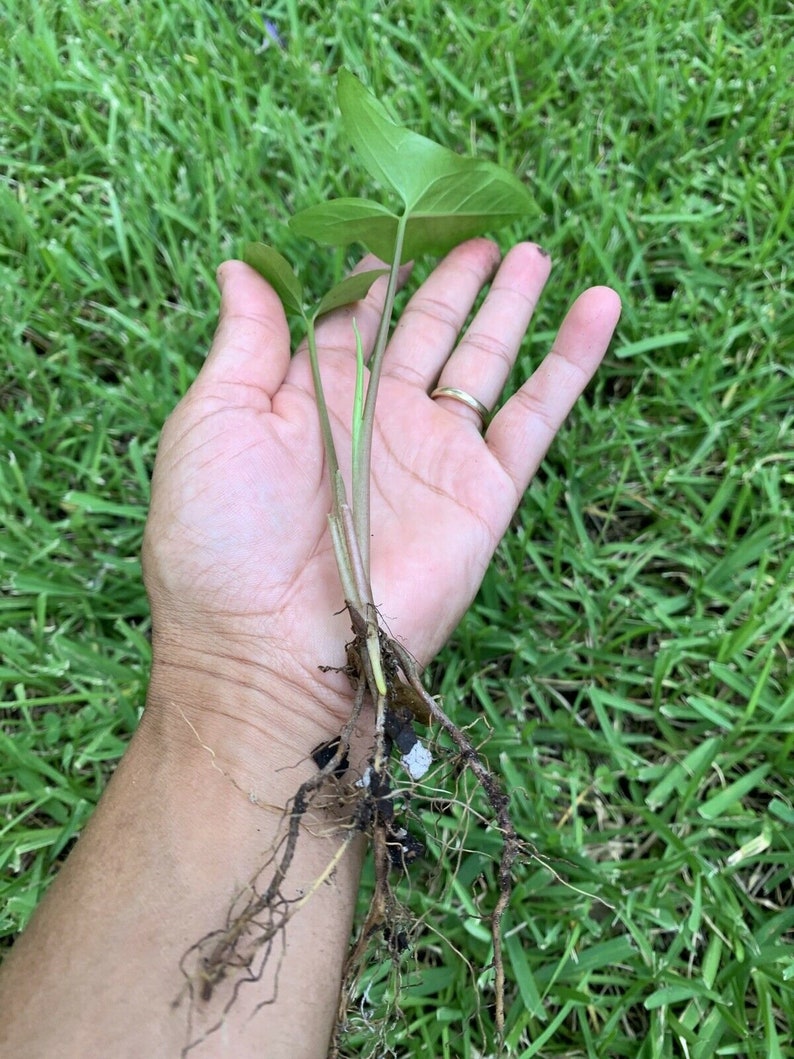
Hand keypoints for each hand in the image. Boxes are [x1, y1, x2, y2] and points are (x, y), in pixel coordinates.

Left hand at [142, 239, 619, 742]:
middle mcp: (377, 420)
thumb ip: (243, 341)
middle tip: (482, 228)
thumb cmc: (221, 539)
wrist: (272, 652)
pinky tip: (598, 308)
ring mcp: (435, 454)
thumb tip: (243, 263)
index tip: (402, 224)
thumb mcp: (212, 422)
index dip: (378, 273)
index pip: (356, 319)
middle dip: (453, 279)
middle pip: (427, 329)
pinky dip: (571, 363)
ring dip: (511, 307)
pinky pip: (538, 415)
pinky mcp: (484, 491)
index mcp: (311, 399)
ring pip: (484, 360)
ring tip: (535, 253)